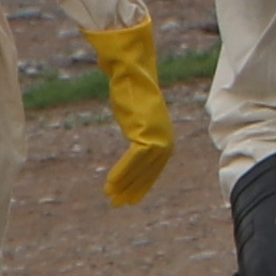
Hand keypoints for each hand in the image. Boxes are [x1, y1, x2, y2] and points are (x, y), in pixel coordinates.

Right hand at [90, 26, 172, 205]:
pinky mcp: (146, 132)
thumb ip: (135, 123)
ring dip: (125, 184)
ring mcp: (157, 135)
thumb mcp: (135, 112)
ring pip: (141, 169)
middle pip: (149, 171)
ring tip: (111, 197)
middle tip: (119, 204)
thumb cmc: (131, 87)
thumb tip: (132, 125)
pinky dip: (122, 171)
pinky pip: (134, 159)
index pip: (155, 167)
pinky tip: (110, 183)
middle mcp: (164, 137)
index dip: (142, 184)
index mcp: (164, 134)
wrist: (132, 71)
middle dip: (134, 189)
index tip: (131, 198)